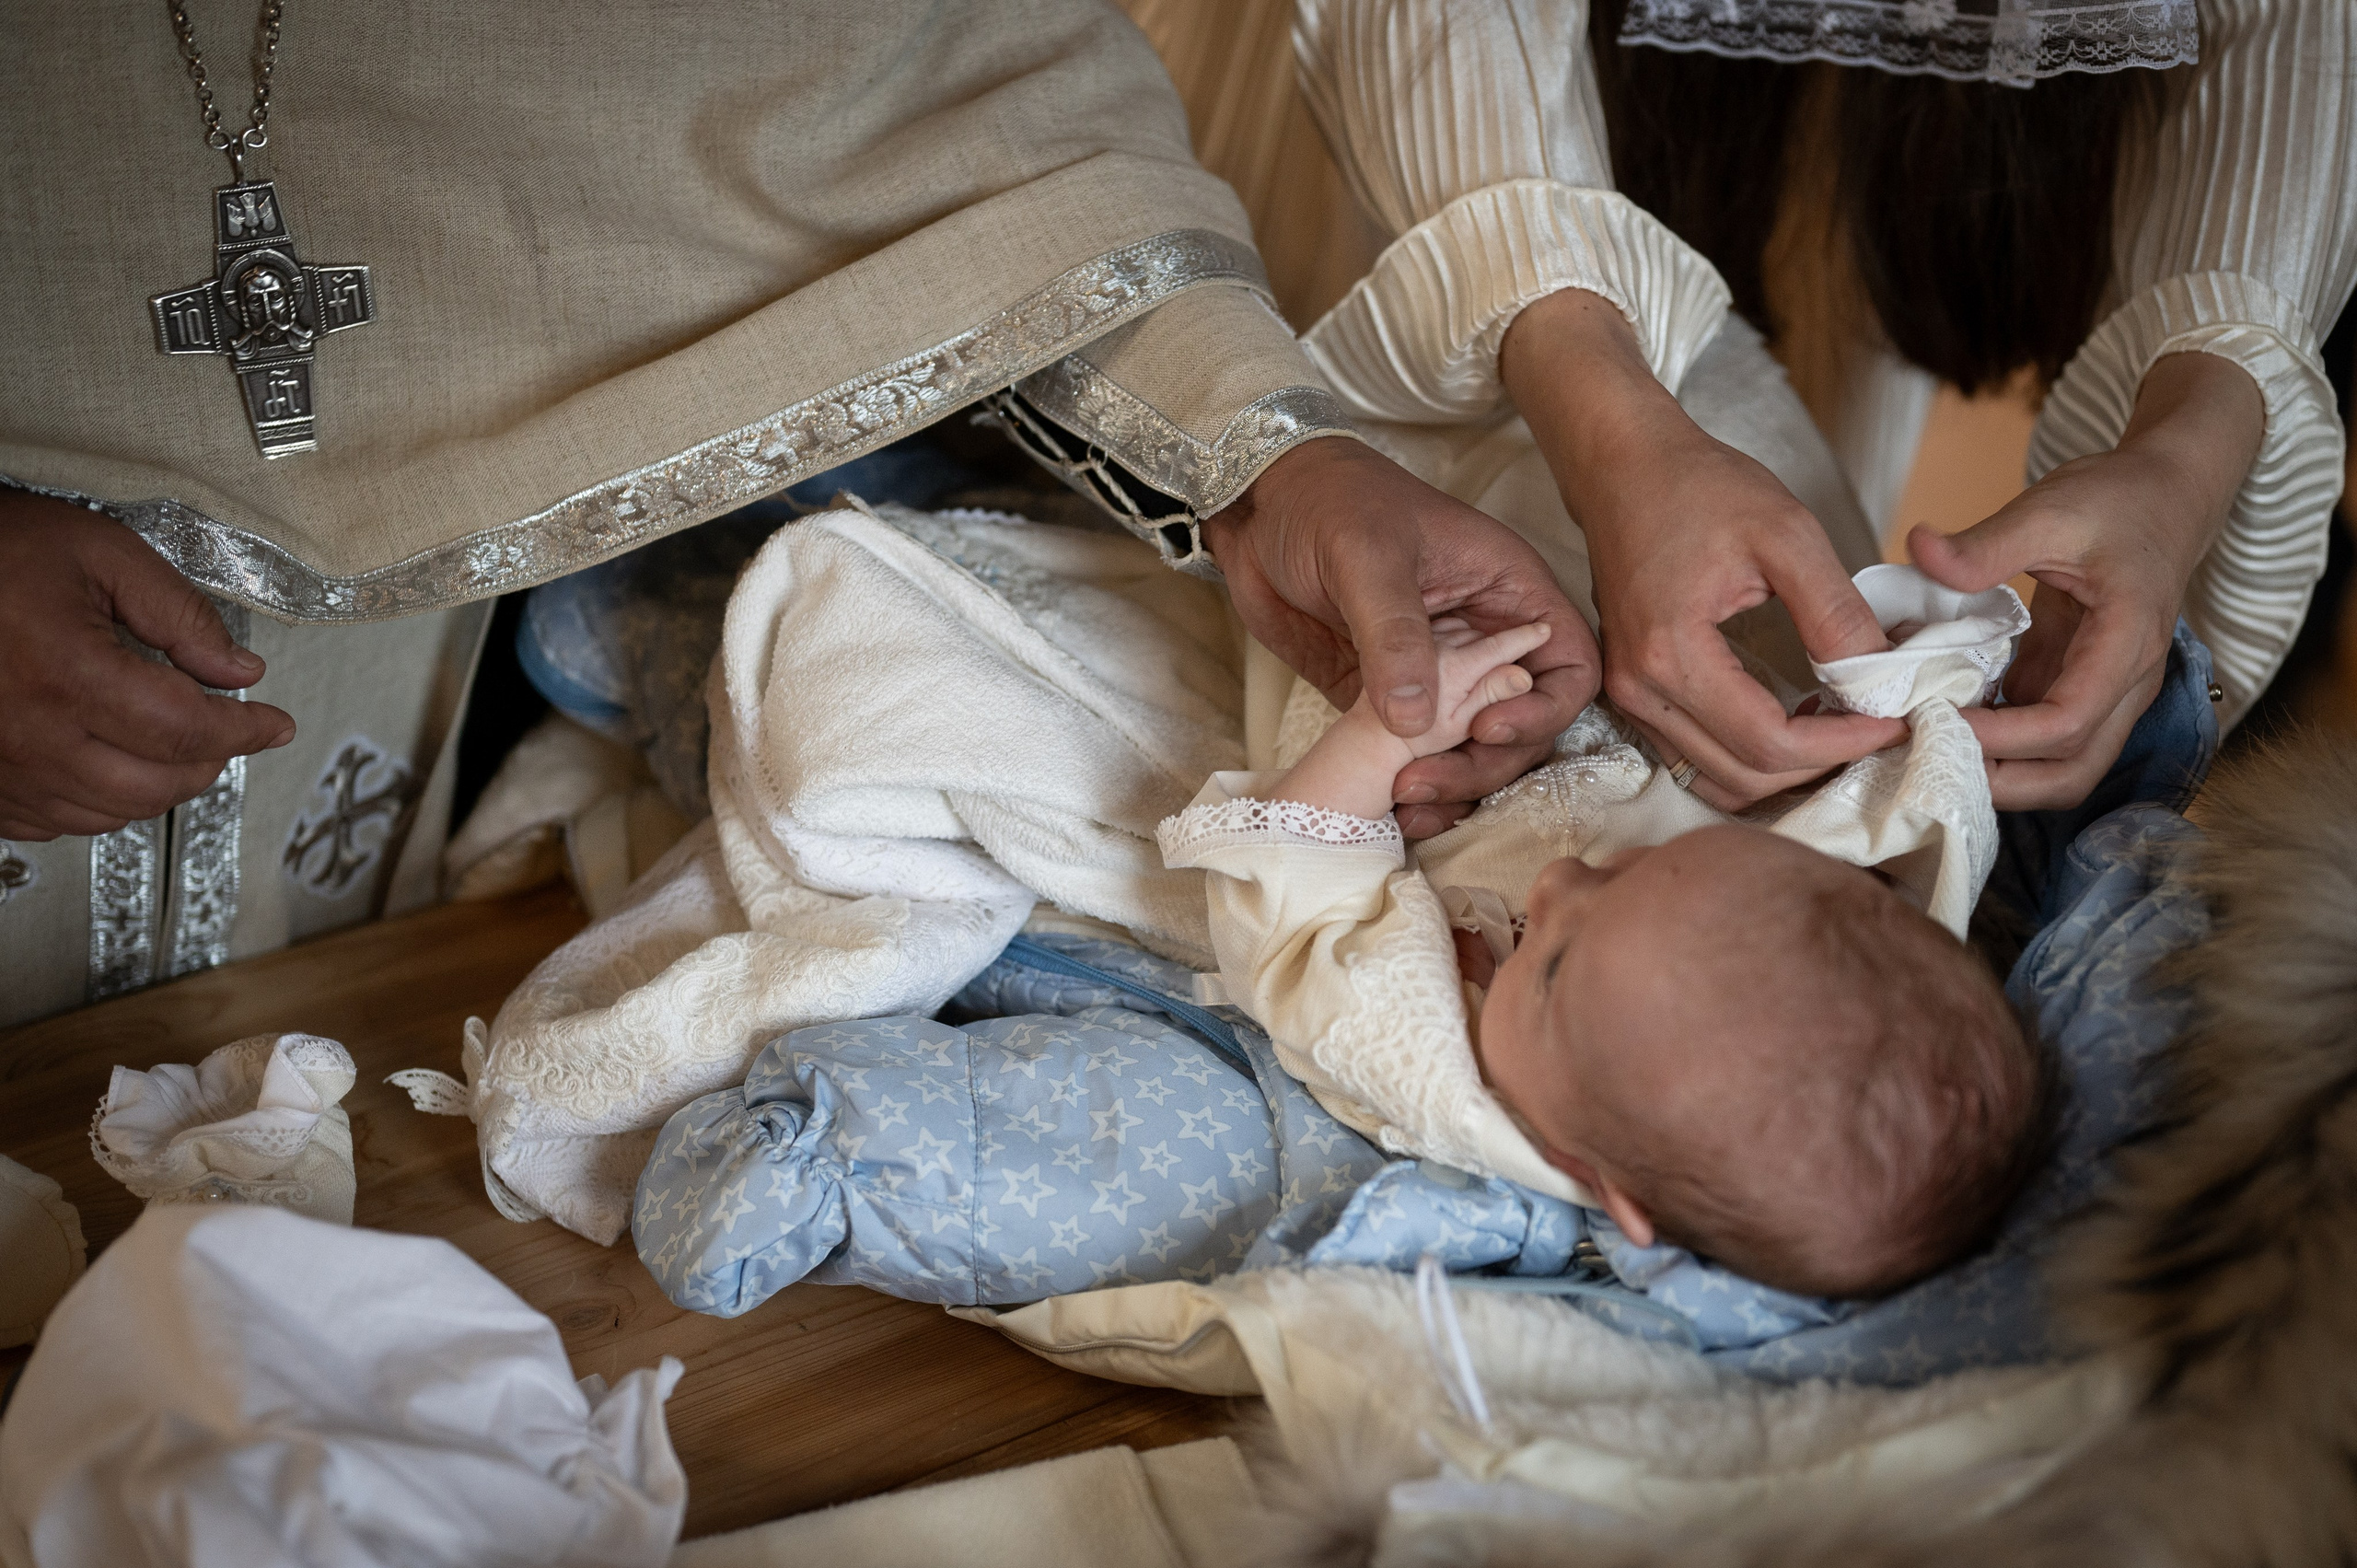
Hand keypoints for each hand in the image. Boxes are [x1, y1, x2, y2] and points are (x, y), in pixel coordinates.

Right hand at [0, 492, 294, 839]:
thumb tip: (239, 671)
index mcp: (66, 676)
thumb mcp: (98, 553)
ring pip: (109, 813)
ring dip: (157, 785)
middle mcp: (28, 736)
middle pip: (155, 786)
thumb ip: (179, 613)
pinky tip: (108, 763)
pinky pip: (53, 822)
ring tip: (174, 744)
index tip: (273, 725)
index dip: (245, 732)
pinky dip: (97, 802)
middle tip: (229, 730)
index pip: (187, 730)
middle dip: (209, 761)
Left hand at [1204, 436, 1599, 835]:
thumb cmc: (1327, 503)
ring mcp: (1439, 677)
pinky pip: (1418, 757)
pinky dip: (1410, 787)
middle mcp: (1484, 641)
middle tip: (1424, 780)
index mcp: (1506, 593)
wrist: (1257, 510)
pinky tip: (1386, 808)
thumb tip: (1416, 720)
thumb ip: (1395, 634)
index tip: (1488, 729)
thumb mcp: (1366, 556)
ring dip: (1451, 788)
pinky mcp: (1390, 702)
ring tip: (1404, 804)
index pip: (1568, 665)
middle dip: (1485, 763)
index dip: (1545, 710)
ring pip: (1473, 751)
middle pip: (1523, 725)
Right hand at [1501, 288, 1904, 808]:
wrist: (1622, 466)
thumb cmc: (1696, 488)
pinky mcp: (1632, 692)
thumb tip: (1881, 679)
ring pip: (1716, 779)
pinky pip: (1695, 756)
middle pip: (1742, 776)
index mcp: (1670, 655)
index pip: (1768, 742)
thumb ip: (1834, 611)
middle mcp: (1639, 690)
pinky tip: (1794, 722)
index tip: (1894, 722)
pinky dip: (1750, 757)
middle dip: (1819, 765)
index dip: (1840, 745)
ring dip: (1783, 770)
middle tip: (1877, 728)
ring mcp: (1628, 696)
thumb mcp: (1785, 533)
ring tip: (1839, 729)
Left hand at [1911, 351, 2263, 809]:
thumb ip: (1986, 543)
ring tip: (1931, 745)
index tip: (1936, 723)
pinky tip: (1947, 720)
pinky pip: (2042, 738)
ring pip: (2061, 768)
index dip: (2001, 739)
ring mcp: (2106, 692)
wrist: (2164, 495)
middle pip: (2071, 772)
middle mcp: (2126, 682)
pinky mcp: (2079, 686)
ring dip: (1999, 770)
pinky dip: (1998, 743)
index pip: (2069, 723)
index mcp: (2126, 643)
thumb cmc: (2117, 501)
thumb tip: (1919, 550)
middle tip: (1925, 755)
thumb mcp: (2049, 509)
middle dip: (2000, 781)